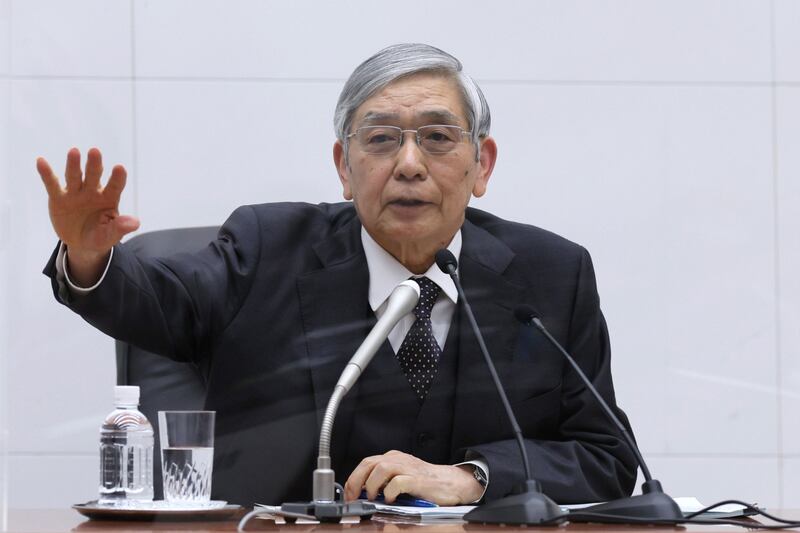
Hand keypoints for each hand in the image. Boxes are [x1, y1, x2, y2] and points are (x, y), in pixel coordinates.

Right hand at [37, 147, 138, 283]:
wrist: (81, 243)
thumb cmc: (100, 235)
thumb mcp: (110, 235)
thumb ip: (120, 227)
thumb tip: (135, 223)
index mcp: (109, 198)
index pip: (115, 186)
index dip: (117, 178)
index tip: (120, 168)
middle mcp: (93, 191)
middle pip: (94, 175)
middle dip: (94, 164)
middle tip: (95, 152)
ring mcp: (75, 193)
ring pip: (75, 176)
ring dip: (74, 164)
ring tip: (74, 152)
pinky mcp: (58, 198)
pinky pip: (52, 185)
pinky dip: (46, 174)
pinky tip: (41, 161)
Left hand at [343, 450, 482, 505]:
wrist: (451, 482)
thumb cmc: (426, 482)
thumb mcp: (401, 477)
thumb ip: (384, 481)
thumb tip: (363, 494)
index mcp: (393, 458)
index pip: (366, 463)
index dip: (353, 479)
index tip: (349, 494)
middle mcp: (398, 460)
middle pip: (369, 464)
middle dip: (356, 481)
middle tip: (354, 497)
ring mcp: (408, 468)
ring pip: (381, 469)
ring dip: (372, 485)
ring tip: (373, 497)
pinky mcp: (417, 480)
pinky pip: (397, 482)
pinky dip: (389, 492)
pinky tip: (390, 499)